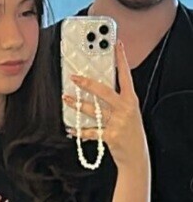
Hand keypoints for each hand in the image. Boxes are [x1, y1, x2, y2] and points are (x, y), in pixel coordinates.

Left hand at [63, 41, 149, 172]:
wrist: (136, 157)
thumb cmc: (131, 134)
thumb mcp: (129, 113)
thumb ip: (117, 101)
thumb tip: (98, 89)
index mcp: (131, 100)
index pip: (126, 75)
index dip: (121, 59)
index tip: (116, 44)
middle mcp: (125, 109)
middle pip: (104, 91)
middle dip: (87, 83)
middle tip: (74, 77)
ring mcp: (118, 123)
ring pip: (93, 110)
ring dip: (77, 105)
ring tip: (66, 98)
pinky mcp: (110, 136)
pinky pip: (90, 132)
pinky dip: (79, 131)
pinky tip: (70, 129)